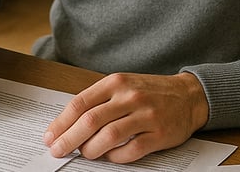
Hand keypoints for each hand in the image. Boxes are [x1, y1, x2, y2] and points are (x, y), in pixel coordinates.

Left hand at [43, 72, 208, 162]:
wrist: (188, 95)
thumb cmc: (149, 92)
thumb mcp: (123, 85)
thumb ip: (99, 101)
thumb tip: (68, 124)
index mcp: (116, 82)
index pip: (80, 103)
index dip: (61, 122)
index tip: (50, 136)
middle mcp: (129, 96)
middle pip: (90, 121)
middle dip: (68, 139)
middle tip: (58, 150)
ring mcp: (145, 115)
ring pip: (108, 137)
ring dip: (91, 150)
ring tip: (84, 154)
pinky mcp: (159, 134)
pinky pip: (130, 150)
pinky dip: (115, 157)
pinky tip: (109, 156)